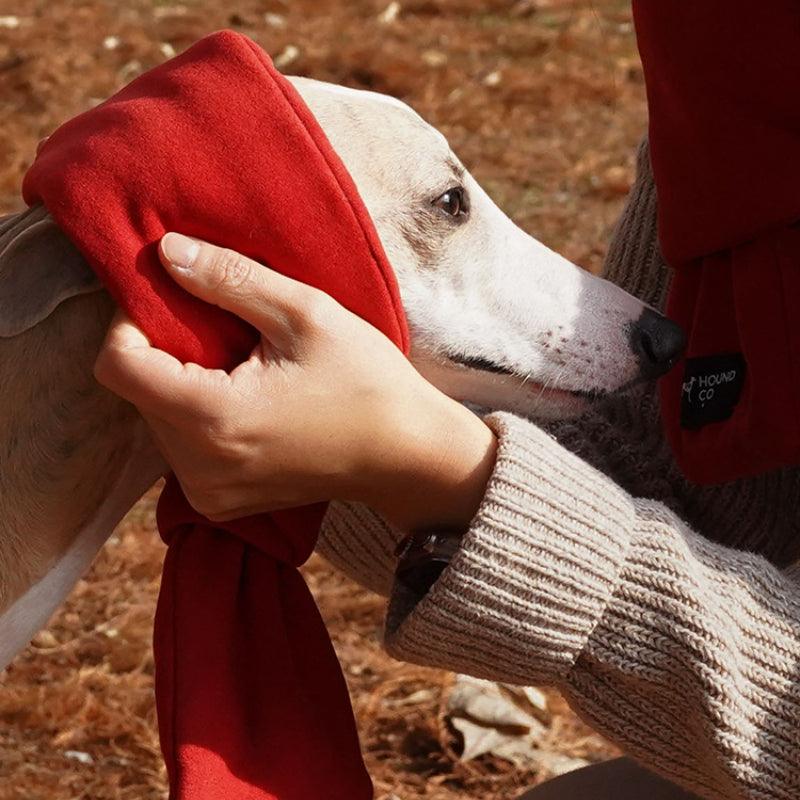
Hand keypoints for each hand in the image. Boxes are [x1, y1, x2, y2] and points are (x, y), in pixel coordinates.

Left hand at [94, 234, 496, 528]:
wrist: (406, 454)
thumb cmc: (367, 382)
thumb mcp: (305, 314)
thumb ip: (229, 280)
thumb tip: (165, 252)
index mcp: (214, 419)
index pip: (118, 364)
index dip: (132, 321)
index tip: (176, 299)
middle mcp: (199, 467)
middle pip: (138, 390)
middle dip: (166, 349)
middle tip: (222, 329)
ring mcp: (208, 492)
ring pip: (156, 416)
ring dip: (183, 381)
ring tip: (242, 366)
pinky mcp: (218, 502)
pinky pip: (180, 445)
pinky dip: (199, 413)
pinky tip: (247, 400)